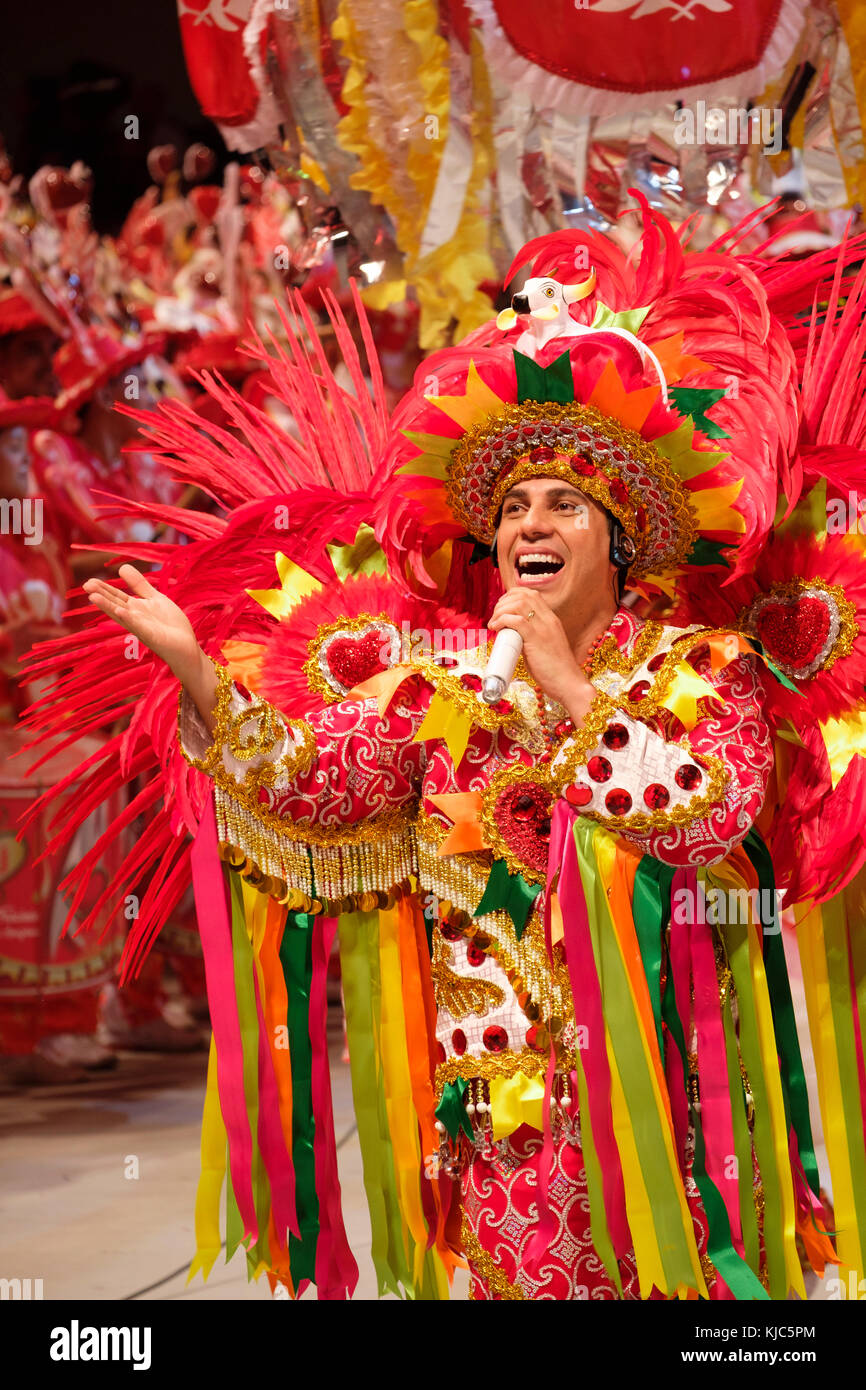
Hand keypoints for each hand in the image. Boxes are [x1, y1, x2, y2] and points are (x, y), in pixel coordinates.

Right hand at [83, 564, 200, 681]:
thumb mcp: (155, 598)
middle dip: (101, 595)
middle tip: (86, 586)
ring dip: (108, 606)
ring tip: (93, 597)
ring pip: (123, 615)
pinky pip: (139, 627)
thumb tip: (122, 567)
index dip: (104, 589)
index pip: (117, 596)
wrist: (186, 647)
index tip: (88, 581)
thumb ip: (139, 585)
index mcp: (135, 608)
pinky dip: (130, 619)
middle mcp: (135, 618)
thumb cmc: (170, 625)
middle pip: (116, 604)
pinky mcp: (152, 637)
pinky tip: (120, 611)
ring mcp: (142, 628)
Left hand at [488, 589, 595, 723]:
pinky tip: (496, 628)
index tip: (501, 609)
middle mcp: (549, 620)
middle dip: (503, 602)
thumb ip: (530, 638)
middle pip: (523, 595)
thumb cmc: (555, 671)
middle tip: (495, 617)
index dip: (511, 596)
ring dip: (501, 610)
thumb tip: (512, 636)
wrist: (570, 685)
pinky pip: (517, 621)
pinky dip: (502, 620)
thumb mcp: (544, 647)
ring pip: (519, 604)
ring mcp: (544, 628)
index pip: (531, 594)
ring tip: (494, 624)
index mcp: (551, 619)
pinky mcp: (537, 639)